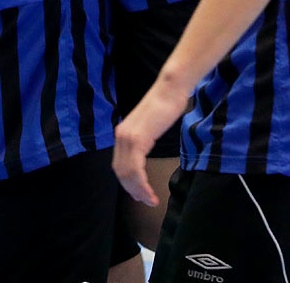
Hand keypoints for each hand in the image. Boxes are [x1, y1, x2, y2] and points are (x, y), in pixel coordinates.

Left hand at [113, 89, 189, 205]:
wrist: (170, 89)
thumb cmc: (166, 105)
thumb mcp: (150, 126)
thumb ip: (144, 139)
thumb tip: (144, 151)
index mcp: (123, 134)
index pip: (119, 165)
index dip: (128, 183)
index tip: (141, 194)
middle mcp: (121, 136)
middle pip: (120, 172)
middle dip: (133, 190)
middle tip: (147, 201)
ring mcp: (128, 137)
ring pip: (127, 173)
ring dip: (138, 191)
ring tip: (151, 200)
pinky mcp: (138, 138)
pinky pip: (135, 168)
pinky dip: (141, 184)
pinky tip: (150, 191)